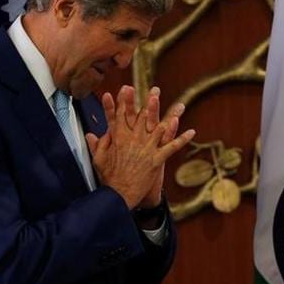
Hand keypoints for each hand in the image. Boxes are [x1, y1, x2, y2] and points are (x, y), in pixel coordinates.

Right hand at [86, 86, 194, 209]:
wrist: (119, 195)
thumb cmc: (109, 178)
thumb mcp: (98, 160)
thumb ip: (97, 144)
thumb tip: (91, 134)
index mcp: (119, 138)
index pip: (120, 115)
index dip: (122, 101)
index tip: (125, 88)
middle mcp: (133, 140)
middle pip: (142, 117)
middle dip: (149, 102)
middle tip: (155, 89)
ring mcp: (146, 149)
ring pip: (160, 128)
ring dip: (171, 116)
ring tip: (179, 105)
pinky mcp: (156, 159)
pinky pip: (172, 147)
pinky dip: (182, 139)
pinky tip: (192, 132)